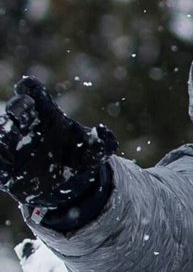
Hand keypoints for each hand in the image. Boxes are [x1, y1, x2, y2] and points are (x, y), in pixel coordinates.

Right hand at [0, 75, 117, 231]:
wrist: (68, 184)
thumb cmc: (79, 159)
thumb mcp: (92, 154)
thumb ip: (101, 144)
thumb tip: (102, 131)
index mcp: (46, 114)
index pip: (34, 93)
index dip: (30, 88)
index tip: (27, 87)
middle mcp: (25, 124)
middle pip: (16, 110)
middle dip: (17, 110)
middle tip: (18, 116)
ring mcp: (13, 143)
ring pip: (2, 133)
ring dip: (4, 135)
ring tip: (9, 143)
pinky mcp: (6, 166)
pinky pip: (0, 163)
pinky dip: (1, 163)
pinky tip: (6, 165)